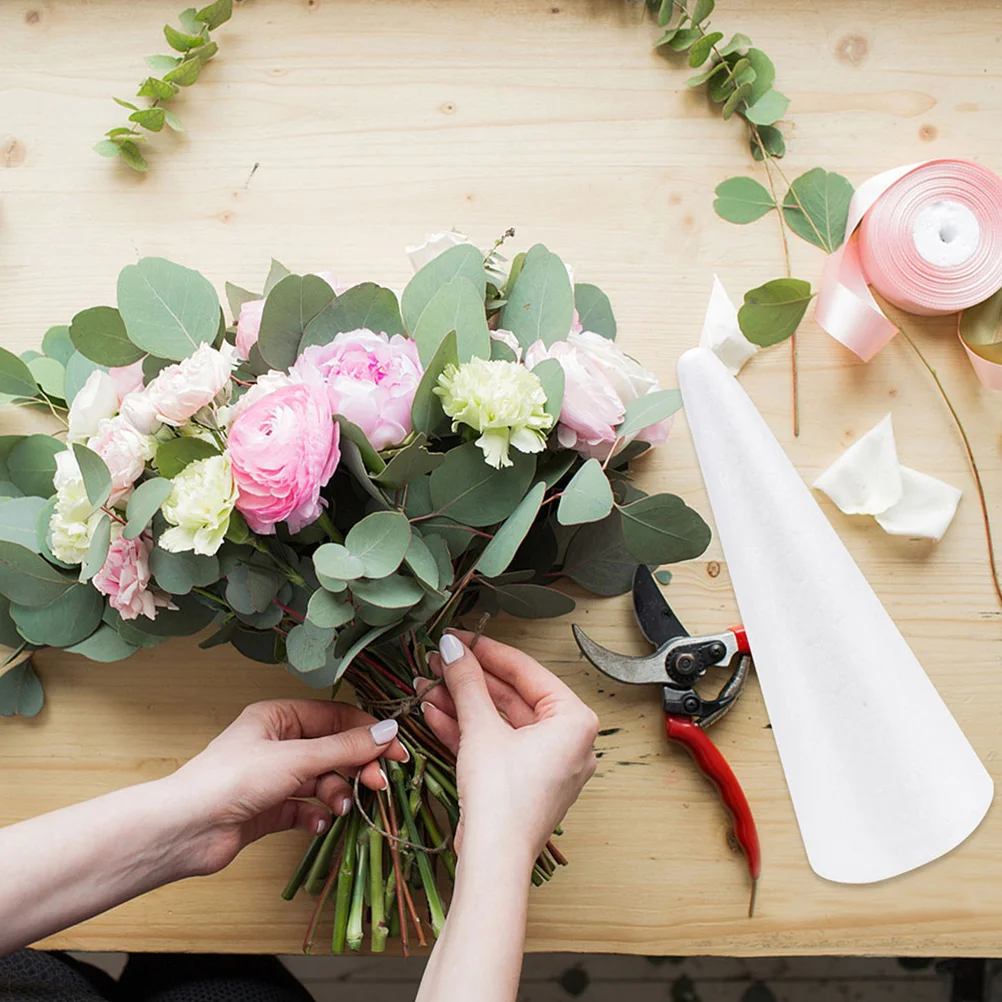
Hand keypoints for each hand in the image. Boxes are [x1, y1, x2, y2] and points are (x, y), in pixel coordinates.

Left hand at [164, 699, 407, 876]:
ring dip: (337, 793)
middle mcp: (277, 743)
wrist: (186, 830)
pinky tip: (320, 823)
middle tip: (379, 784)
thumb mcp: (297, 758)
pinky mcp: (268, 810)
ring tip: (341, 807)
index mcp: (278, 717)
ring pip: (322, 780)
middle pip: (332, 749)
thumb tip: (389, 732)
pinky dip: (317, 815)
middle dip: (357, 766)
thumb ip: (346, 747)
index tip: (397, 751)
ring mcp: (273, 778)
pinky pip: (305, 807)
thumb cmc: (233, 780)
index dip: (368, 732)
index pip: (336, 717)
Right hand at [419, 630, 599, 864]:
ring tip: (428, 684)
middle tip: (439, 660)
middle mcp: (568, 741)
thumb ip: (467, 682)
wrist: (493, 862)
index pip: (527, 672)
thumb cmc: (503, 800)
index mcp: (574, 721)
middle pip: (511, 696)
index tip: (460, 637)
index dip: (488, 651)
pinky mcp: (523, 782)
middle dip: (470, 680)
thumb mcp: (481, 729)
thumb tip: (453, 648)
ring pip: (499, 721)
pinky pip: (497, 744)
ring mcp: (545, 764)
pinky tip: (435, 712)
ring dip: (462, 703)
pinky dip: (468, 730)